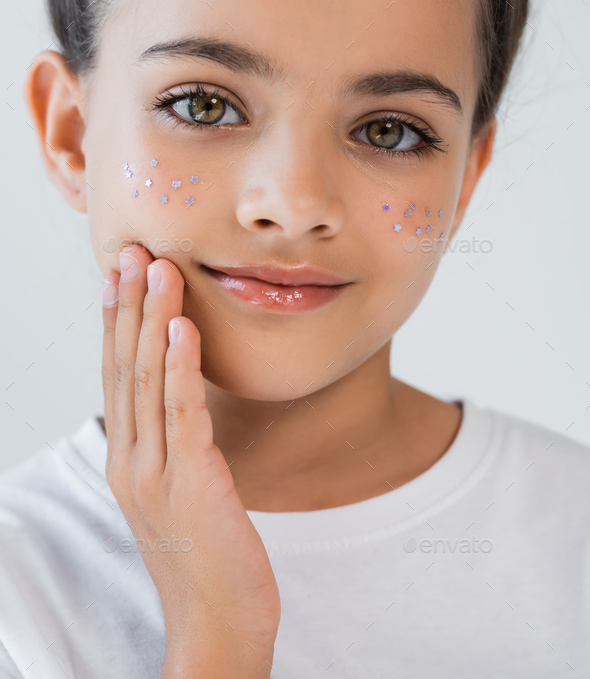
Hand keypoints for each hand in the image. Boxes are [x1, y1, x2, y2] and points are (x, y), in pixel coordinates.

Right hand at [101, 244, 280, 677]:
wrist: (218, 626)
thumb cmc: (208, 557)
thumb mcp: (184, 490)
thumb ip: (176, 445)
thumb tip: (184, 402)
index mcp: (129, 459)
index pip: (118, 375)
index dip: (119, 320)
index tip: (123, 272)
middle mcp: (132, 461)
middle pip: (126, 368)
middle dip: (129, 305)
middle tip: (132, 250)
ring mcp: (155, 474)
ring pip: (150, 382)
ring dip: (154, 321)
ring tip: (159, 270)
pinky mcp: (190, 484)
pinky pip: (182, 415)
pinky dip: (182, 367)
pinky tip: (184, 329)